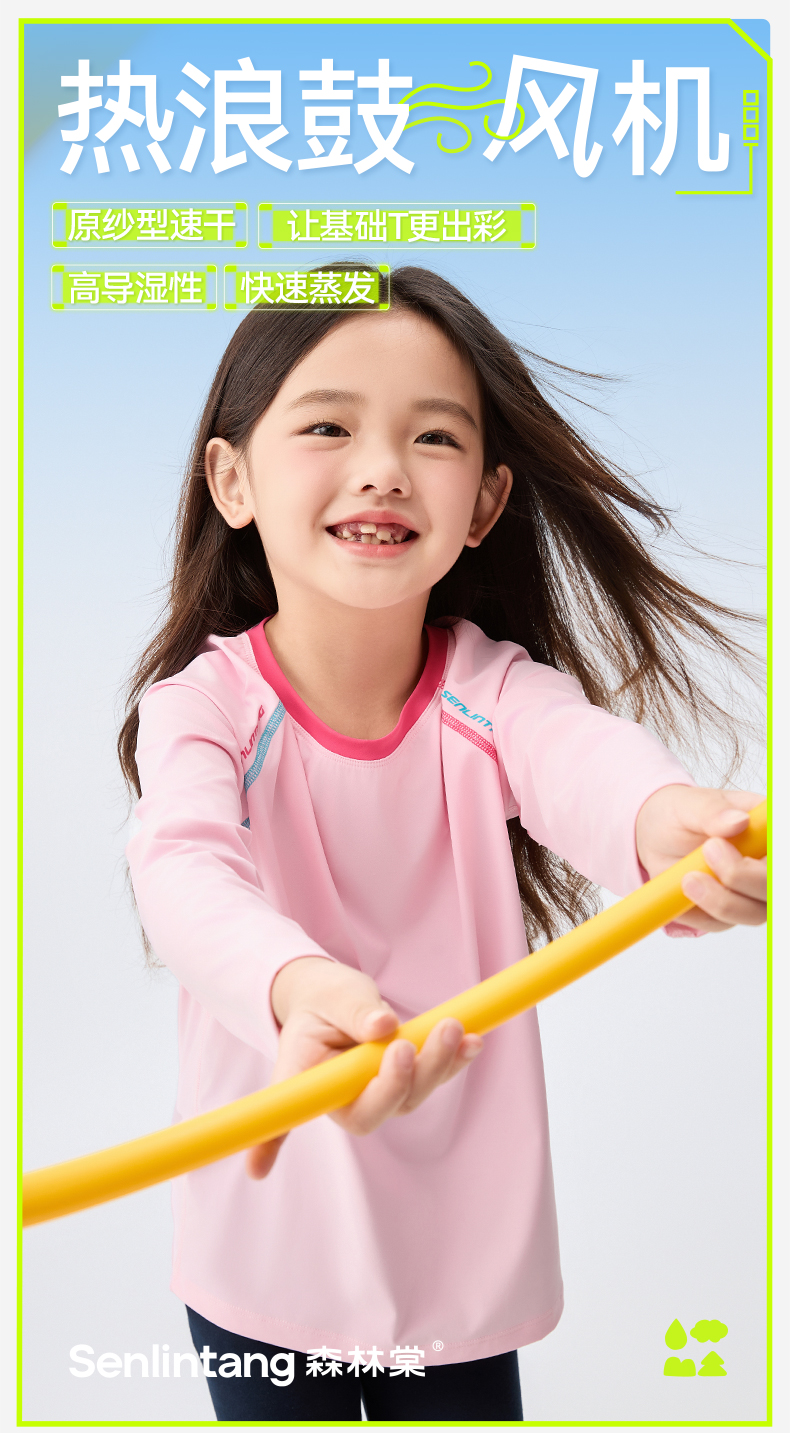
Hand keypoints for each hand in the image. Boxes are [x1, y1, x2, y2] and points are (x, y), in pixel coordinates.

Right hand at [246, 956, 482, 1178]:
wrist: (336, 997)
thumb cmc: (325, 1000)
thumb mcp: (333, 995)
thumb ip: (354, 1011)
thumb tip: (384, 1026)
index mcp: (307, 1081)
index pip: (305, 1113)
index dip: (277, 1143)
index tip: (256, 1169)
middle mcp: (345, 1098)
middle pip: (377, 1109)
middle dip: (400, 1082)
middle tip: (407, 1044)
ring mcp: (379, 1092)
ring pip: (412, 1094)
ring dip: (436, 1063)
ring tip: (452, 1025)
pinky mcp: (408, 1078)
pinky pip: (433, 1076)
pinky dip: (455, 1060)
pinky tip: (474, 1041)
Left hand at [635, 784, 766, 933]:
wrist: (653, 836)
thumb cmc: (677, 814)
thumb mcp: (689, 804)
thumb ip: (712, 811)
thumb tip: (738, 821)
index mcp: (766, 828)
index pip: (780, 845)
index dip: (774, 859)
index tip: (743, 852)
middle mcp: (765, 862)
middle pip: (775, 886)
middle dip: (743, 876)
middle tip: (708, 852)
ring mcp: (750, 890)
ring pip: (755, 912)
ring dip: (721, 900)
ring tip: (688, 878)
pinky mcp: (729, 910)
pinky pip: (722, 923)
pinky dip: (698, 914)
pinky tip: (680, 893)